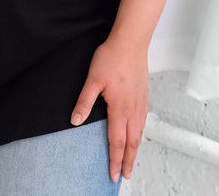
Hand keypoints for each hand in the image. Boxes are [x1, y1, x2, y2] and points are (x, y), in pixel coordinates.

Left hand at [71, 37, 148, 181]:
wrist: (130, 42)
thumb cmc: (111, 57)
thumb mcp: (93, 79)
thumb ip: (84, 101)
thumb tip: (75, 120)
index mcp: (120, 109)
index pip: (117, 142)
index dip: (114, 160)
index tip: (113, 175)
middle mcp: (133, 110)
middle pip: (132, 143)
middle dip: (128, 161)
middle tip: (125, 175)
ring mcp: (140, 103)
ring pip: (139, 133)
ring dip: (135, 149)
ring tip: (131, 160)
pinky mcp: (143, 96)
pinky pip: (143, 122)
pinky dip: (139, 134)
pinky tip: (137, 134)